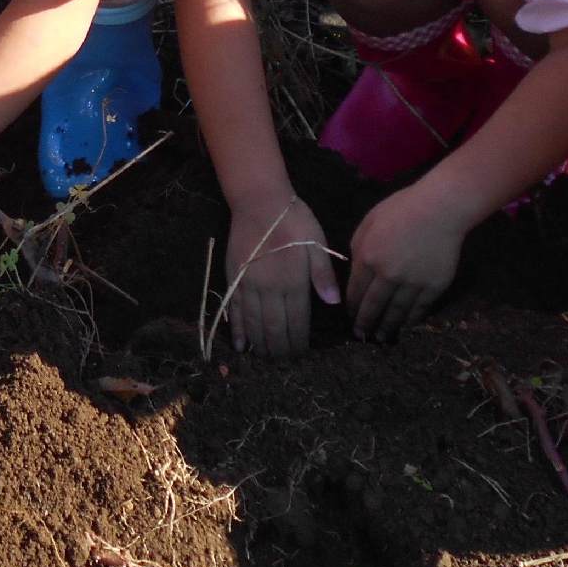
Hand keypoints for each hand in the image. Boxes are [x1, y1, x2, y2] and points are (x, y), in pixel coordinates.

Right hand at [223, 194, 341, 359]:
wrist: (258, 201)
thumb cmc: (293, 219)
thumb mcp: (317, 242)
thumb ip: (323, 274)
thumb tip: (333, 303)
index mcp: (293, 282)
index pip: (296, 322)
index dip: (299, 343)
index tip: (302, 357)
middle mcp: (269, 288)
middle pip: (274, 328)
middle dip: (280, 351)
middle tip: (285, 365)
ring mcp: (248, 285)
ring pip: (254, 324)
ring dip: (261, 345)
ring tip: (266, 360)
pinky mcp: (234, 278)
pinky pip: (235, 310)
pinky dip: (238, 330)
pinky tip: (242, 345)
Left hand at [346, 183, 470, 341]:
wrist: (440, 208)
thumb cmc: (402, 208)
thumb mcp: (370, 221)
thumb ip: (359, 246)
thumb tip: (356, 268)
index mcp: (368, 256)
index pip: (356, 289)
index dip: (352, 306)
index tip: (349, 316)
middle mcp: (388, 274)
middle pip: (373, 305)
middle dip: (365, 322)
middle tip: (360, 335)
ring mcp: (412, 282)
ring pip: (395, 312)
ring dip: (386, 327)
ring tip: (381, 338)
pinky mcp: (433, 286)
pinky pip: (419, 309)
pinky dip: (410, 322)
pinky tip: (404, 330)